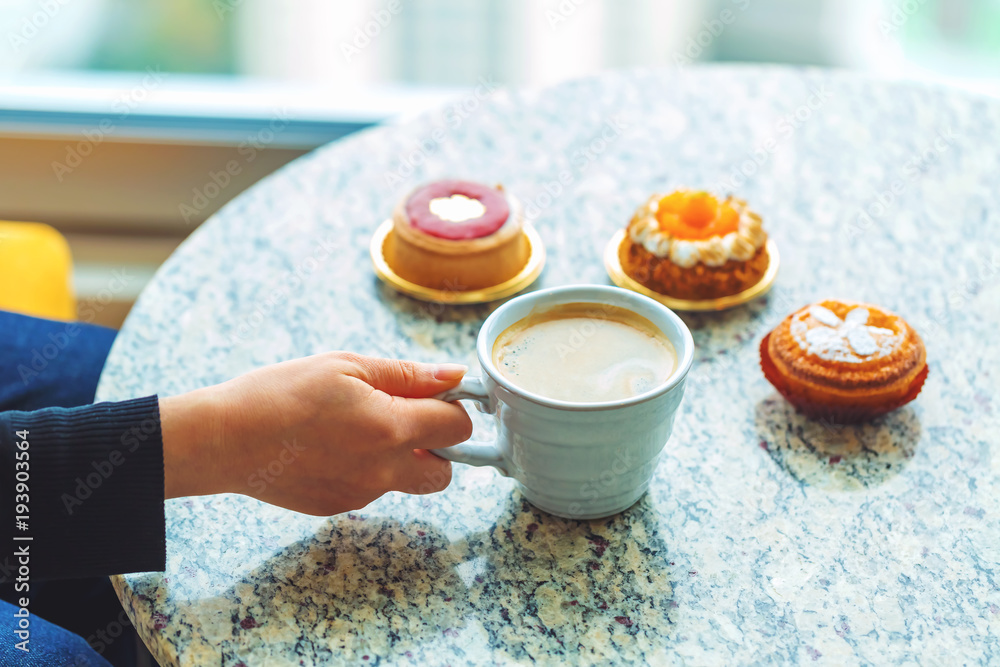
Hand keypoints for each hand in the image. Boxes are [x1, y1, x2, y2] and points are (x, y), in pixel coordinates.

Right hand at [159, 352, 470, 514]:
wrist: (225, 439)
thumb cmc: (281, 393)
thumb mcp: (347, 367)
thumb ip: (407, 375)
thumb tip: (454, 376)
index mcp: (391, 428)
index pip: (457, 426)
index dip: (452, 405)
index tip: (435, 394)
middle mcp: (383, 470)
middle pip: (445, 471)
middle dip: (437, 446)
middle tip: (405, 417)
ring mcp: (361, 494)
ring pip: (407, 481)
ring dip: (401, 458)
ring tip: (359, 429)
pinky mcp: (339, 506)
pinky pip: (373, 489)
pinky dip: (367, 469)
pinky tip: (332, 446)